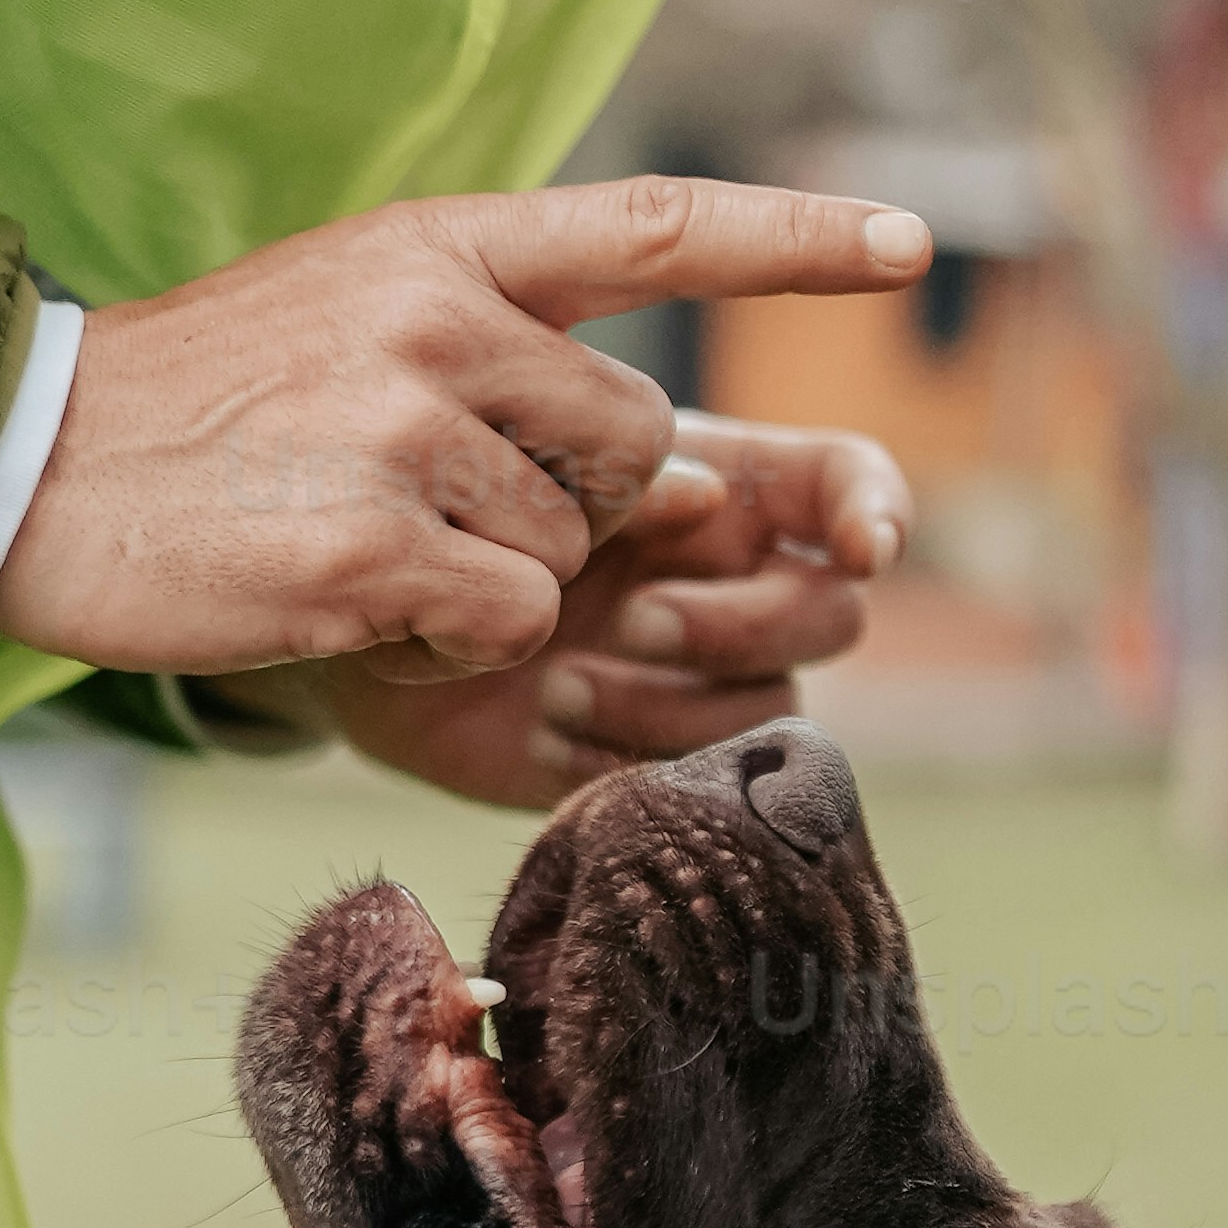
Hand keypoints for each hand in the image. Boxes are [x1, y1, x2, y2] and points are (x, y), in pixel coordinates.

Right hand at [0, 176, 927, 677]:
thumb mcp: (349, 304)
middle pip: (631, 447)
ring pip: (567, 551)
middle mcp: (438, 318)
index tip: (911, 239)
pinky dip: (444, 636)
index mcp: (444, 244)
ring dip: (487, 579)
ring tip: (352, 536)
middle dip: (563, 505)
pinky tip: (342, 594)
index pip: (659, 224)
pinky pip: (504, 621)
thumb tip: (662, 444)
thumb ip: (493, 337)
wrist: (29, 463)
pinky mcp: (371, 546)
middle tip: (419, 496)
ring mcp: (405, 430)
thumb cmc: (205, 401)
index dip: (796, 240)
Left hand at [300, 413, 913, 808]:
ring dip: (675, 696)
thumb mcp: (514, 450)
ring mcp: (697, 680)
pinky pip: (698, 776)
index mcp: (722, 485)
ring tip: (562, 679)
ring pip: (774, 703)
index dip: (877, 508)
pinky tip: (546, 722)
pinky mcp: (649, 759)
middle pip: (832, 609)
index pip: (847, 484)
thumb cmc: (433, 495)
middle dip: (745, 619)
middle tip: (637, 615)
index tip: (864, 540)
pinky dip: (632, 754)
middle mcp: (729, 582)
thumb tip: (705, 492)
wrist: (351, 607)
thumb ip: (619, 468)